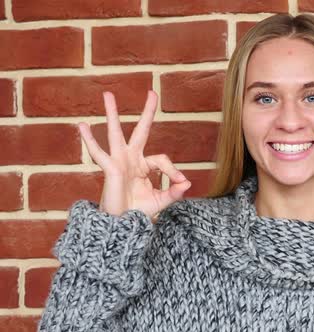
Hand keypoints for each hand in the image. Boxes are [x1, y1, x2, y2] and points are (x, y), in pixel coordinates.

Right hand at [78, 90, 190, 219]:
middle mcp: (131, 159)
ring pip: (115, 133)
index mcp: (144, 166)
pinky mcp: (110, 169)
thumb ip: (174, 192)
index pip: (161, 160)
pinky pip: (99, 153)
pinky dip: (89, 140)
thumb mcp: (161, 201)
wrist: (121, 226)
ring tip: (107, 95)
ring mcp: (119, 162)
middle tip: (152, 92)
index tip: (180, 182)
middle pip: (140, 131)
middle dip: (147, 112)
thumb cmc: (139, 213)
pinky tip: (83, 126)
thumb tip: (187, 182)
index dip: (173, 170)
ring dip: (112, 114)